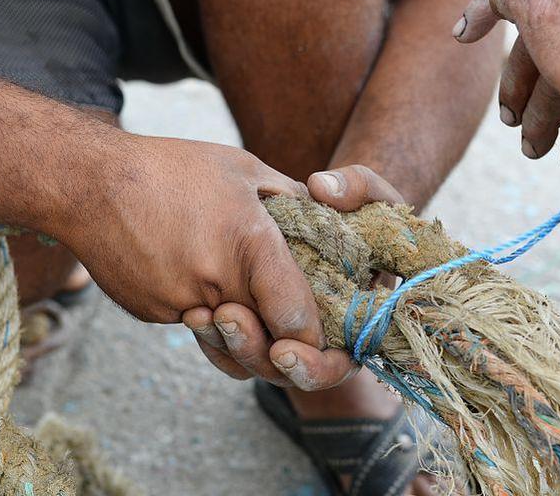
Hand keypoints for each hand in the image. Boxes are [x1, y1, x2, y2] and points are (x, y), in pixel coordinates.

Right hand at [55, 135, 341, 381]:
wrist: (89, 183)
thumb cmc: (172, 168)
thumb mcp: (243, 169)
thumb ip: (291, 201)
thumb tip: (329, 220)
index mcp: (249, 244)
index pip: (296, 320)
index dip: (311, 332)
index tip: (312, 323)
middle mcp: (216, 282)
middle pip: (265, 339)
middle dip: (277, 335)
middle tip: (279, 317)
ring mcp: (180, 303)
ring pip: (227, 337)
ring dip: (238, 325)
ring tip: (233, 289)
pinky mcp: (153, 313)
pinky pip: (191, 324)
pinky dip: (199, 308)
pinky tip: (187, 270)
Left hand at [182, 165, 402, 389]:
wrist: (317, 208)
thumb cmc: (353, 202)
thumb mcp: (368, 190)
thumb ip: (359, 188)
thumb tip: (323, 190)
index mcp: (360, 316)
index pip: (341, 361)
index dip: (315, 365)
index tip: (283, 349)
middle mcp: (322, 333)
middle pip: (288, 371)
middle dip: (256, 352)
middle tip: (228, 316)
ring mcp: (285, 329)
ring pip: (254, 361)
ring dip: (226, 343)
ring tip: (200, 311)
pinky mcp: (254, 318)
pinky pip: (230, 346)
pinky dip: (211, 335)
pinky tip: (191, 310)